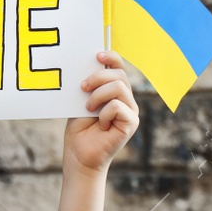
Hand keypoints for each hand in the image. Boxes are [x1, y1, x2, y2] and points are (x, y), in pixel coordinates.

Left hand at [64, 50, 139, 173]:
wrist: (79, 155)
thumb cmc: (79, 129)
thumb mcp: (81, 100)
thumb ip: (90, 84)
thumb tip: (91, 63)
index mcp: (115, 91)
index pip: (119, 67)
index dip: (111, 57)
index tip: (97, 55)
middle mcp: (127, 99)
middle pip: (119, 75)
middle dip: (98, 77)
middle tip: (82, 87)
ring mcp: (131, 111)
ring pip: (119, 87)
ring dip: (98, 95)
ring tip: (88, 107)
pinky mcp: (131, 123)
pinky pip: (118, 106)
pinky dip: (104, 113)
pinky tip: (100, 124)